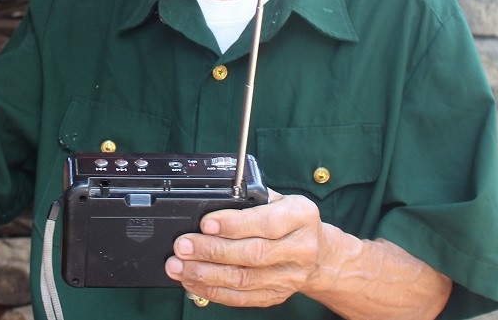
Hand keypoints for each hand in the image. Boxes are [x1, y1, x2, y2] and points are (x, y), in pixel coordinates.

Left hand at [165, 190, 327, 307]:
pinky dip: (212, 291)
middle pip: (252, 254)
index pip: (267, 223)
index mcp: (302, 216)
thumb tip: (209, 204)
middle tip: (184, 246)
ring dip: (205, 274)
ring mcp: (289, 277)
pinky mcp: (276, 295)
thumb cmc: (290, 220)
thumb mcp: (279, 200)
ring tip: (179, 266)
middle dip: (212, 251)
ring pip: (243, 279)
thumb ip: (250, 200)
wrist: (318, 253)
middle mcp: (300, 248)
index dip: (234, 225)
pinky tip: (192, 281)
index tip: (205, 223)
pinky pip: (240, 297)